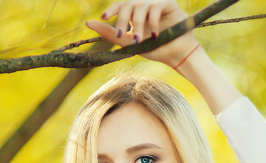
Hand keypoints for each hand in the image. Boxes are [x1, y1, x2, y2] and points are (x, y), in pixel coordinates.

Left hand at [85, 0, 199, 67]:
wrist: (176, 54)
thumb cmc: (154, 50)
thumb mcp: (129, 43)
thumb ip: (110, 34)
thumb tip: (88, 23)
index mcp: (134, 14)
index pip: (121, 6)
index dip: (112, 9)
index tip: (104, 17)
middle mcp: (144, 6)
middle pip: (128, 4)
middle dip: (122, 19)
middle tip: (120, 34)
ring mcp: (156, 3)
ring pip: (140, 6)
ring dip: (137, 24)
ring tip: (139, 40)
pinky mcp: (169, 3)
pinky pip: (156, 7)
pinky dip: (152, 21)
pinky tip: (155, 34)